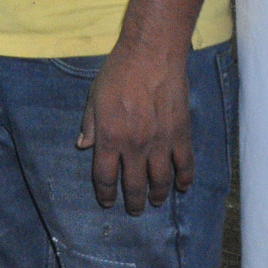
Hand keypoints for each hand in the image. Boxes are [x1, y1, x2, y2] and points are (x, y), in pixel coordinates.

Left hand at [78, 42, 193, 213]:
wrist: (151, 57)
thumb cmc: (118, 74)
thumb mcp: (94, 97)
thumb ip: (90, 124)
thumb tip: (83, 146)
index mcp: (110, 137)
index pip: (106, 176)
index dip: (106, 193)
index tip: (107, 202)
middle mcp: (135, 145)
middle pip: (134, 184)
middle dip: (133, 202)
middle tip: (134, 210)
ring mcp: (160, 142)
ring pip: (160, 180)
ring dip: (158, 195)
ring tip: (155, 202)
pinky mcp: (181, 135)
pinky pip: (185, 165)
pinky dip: (184, 179)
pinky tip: (181, 187)